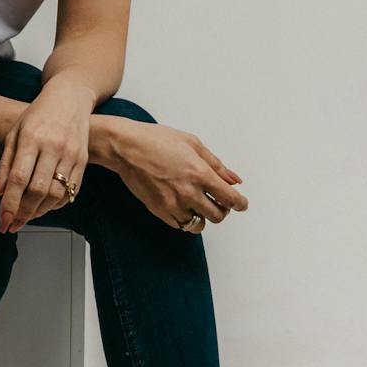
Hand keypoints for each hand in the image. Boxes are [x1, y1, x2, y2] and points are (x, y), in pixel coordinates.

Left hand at [0, 80, 92, 232]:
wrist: (70, 97)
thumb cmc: (37, 115)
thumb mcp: (15, 133)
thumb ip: (5, 164)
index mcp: (32, 138)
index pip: (19, 178)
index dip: (10, 203)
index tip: (2, 220)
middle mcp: (53, 146)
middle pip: (38, 190)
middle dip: (23, 213)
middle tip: (11, 225)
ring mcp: (71, 153)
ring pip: (56, 194)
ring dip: (39, 212)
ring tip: (26, 218)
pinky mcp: (83, 160)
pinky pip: (71, 191)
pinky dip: (56, 205)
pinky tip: (43, 207)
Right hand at [95, 115, 247, 230]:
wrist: (125, 147)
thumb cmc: (156, 140)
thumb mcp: (193, 144)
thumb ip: (216, 164)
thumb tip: (234, 180)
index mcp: (200, 174)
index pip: (230, 199)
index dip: (240, 204)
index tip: (241, 204)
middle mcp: (189, 193)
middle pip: (218, 216)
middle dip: (223, 210)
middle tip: (218, 201)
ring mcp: (173, 204)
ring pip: (199, 225)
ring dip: (203, 216)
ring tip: (198, 204)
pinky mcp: (159, 211)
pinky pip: (180, 225)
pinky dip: (185, 219)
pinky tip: (182, 205)